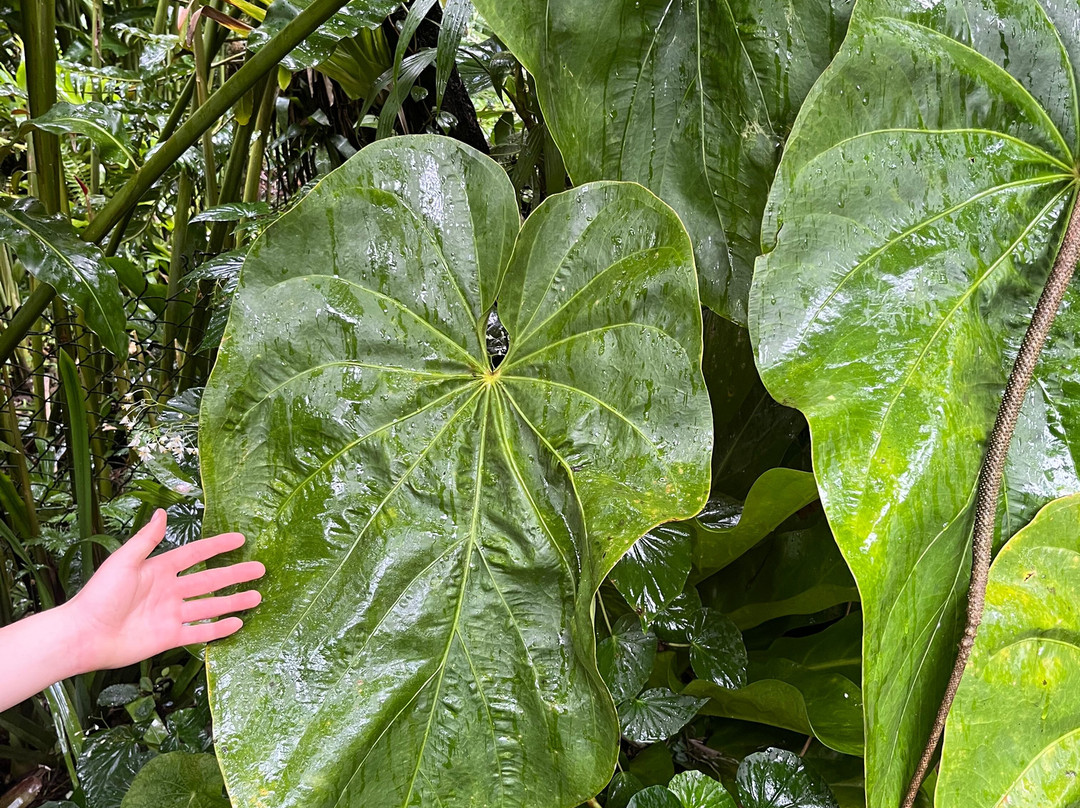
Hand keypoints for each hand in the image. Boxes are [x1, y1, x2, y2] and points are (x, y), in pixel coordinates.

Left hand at [67, 509, 264, 670]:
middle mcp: (169, 591)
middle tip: (260, 569)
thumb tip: (162, 512)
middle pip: (210, 580)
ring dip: (234, 601)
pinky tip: (238, 623)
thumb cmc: (99, 596)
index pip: (195, 554)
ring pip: (210, 606)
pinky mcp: (169, 637)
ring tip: (257, 596)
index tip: (239, 539)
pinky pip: (199, 632)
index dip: (217, 546)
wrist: (84, 635)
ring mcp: (171, 615)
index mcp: (159, 570)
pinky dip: (219, 628)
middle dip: (236, 574)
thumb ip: (146, 540)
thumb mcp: (123, 561)